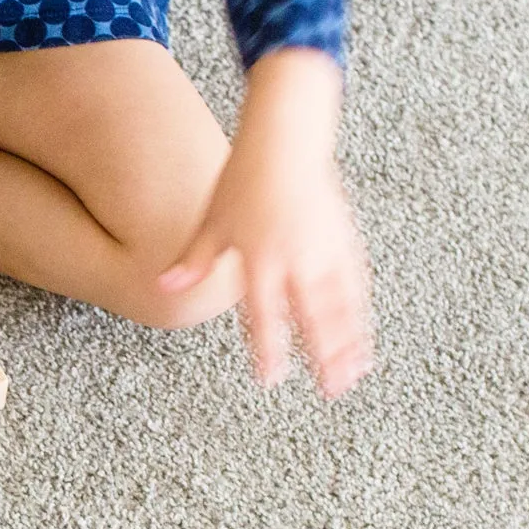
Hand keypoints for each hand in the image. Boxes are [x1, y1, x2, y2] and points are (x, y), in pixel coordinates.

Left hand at [159, 49, 373, 396]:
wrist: (286, 139)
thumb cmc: (244, 178)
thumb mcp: (212, 221)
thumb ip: (195, 260)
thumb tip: (164, 285)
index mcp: (260, 258)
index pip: (264, 315)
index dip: (269, 350)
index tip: (271, 379)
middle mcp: (296, 258)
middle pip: (313, 316)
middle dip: (323, 355)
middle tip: (332, 389)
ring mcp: (325, 248)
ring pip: (341, 304)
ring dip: (350, 340)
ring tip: (356, 373)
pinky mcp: (343, 237)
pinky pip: (355, 281)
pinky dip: (360, 310)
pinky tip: (364, 334)